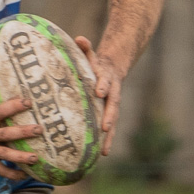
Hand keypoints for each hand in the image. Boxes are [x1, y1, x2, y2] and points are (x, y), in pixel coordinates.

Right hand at [0, 63, 40, 178]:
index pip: (0, 112)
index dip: (14, 106)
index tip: (28, 102)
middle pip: (7, 135)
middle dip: (23, 133)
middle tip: (39, 130)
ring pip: (5, 155)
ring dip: (20, 158)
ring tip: (36, 158)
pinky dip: (11, 173)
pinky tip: (24, 175)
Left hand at [74, 36, 124, 154]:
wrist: (114, 69)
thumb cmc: (96, 63)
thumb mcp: (91, 54)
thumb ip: (86, 48)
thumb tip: (80, 38)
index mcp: (105, 79)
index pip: (104, 81)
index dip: (102, 85)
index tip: (99, 91)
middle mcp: (111, 94)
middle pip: (112, 106)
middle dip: (109, 117)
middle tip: (105, 128)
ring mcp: (111, 105)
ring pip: (112, 121)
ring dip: (109, 136)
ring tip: (105, 151)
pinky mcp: (109, 114)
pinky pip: (108, 128)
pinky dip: (106, 141)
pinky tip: (101, 155)